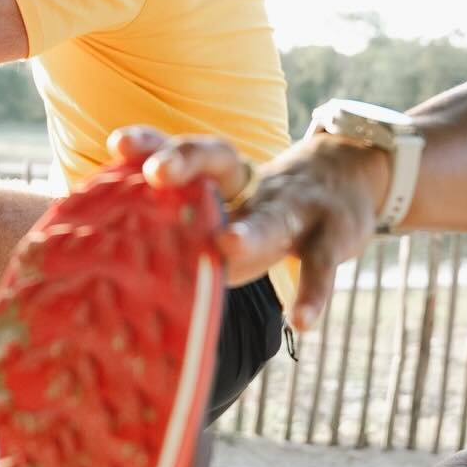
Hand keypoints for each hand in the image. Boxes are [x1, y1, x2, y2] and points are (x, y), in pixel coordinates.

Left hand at [109, 126, 390, 328]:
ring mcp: (298, 206)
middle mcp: (258, 183)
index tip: (118, 143)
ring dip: (250, 231)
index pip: (186, 152)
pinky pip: (322, 266)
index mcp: (227, 175)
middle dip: (187, 163)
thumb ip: (187, 229)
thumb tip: (113, 273)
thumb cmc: (267, 210)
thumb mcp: (230, 207)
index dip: (154, 144)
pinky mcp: (334, 235)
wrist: (353, 179)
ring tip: (225, 244)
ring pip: (272, 216)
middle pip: (221, 162)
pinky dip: (312, 293)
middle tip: (155, 174)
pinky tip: (302, 323)